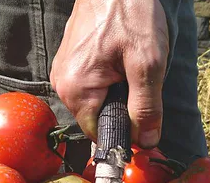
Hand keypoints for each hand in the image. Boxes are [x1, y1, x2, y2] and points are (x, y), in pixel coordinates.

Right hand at [50, 0, 168, 147]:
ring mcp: (64, 71)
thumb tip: (146, 142)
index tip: (145, 123)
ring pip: (96, 101)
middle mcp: (62, 84)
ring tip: (130, 63)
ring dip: (117, 92)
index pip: (99, 134)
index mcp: (76, 90)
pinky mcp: (70, 61)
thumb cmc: (130, 13)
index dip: (125, 134)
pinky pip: (91, 84)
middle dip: (122, 109)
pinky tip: (120, 57)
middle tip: (140, 80)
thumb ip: (146, 107)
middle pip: (97, 118)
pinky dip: (110, 79)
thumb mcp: (147, 63)